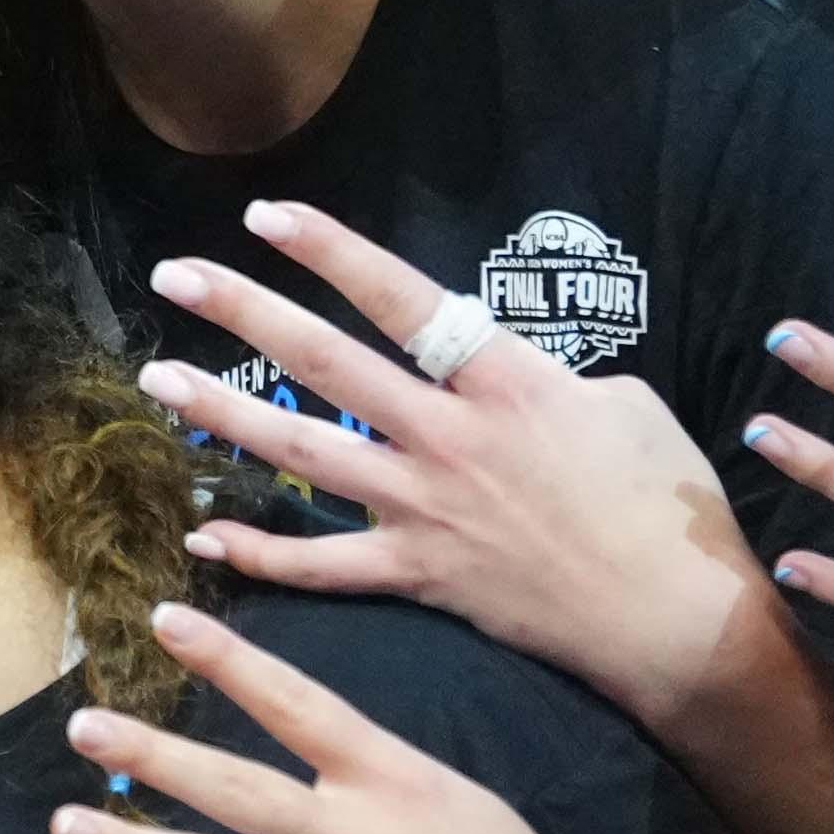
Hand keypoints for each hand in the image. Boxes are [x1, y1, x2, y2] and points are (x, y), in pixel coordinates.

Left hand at [58, 601, 688, 833]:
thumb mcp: (463, 804)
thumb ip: (379, 775)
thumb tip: (310, 745)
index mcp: (398, 782)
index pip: (300, 706)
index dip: (228, 661)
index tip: (161, 620)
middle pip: (239, 788)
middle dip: (154, 756)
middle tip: (83, 727)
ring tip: (66, 824)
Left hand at [148, 201, 772, 725]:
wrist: (678, 618)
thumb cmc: (668, 504)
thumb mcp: (625, 406)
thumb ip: (546, 376)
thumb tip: (499, 365)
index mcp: (506, 384)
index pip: (403, 299)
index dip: (331, 252)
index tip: (265, 216)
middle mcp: (448, 438)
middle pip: (327, 363)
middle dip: (245, 313)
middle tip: (175, 275)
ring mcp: (424, 508)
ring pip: (302, 453)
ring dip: (223, 416)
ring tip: (156, 380)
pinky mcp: (417, 574)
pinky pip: (320, 566)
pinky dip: (259, 551)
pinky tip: (202, 531)